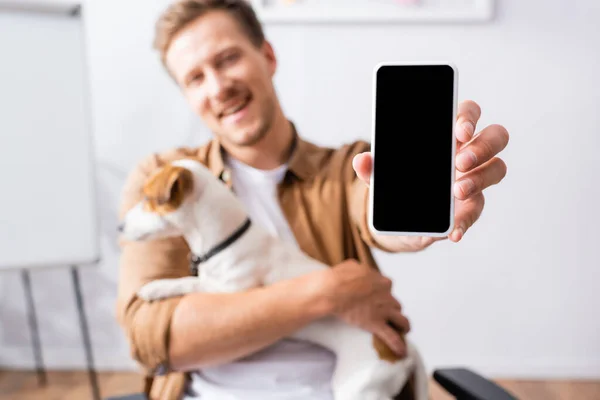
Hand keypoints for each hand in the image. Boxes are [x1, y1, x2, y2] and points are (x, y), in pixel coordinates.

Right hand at [319, 259, 409, 356]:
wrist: (331, 291)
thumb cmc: (338, 278)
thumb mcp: (352, 266)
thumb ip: (361, 269)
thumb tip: (359, 269)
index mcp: (381, 280)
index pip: (387, 288)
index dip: (383, 295)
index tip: (378, 299)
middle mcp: (386, 294)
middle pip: (395, 303)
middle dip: (391, 309)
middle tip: (385, 314)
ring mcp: (383, 310)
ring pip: (401, 319)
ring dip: (401, 324)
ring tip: (402, 330)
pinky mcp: (377, 324)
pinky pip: (392, 337)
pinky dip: (398, 345)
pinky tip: (401, 351)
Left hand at [353, 100, 508, 250]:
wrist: (400, 220)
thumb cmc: (398, 184)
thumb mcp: (381, 176)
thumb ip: (372, 168)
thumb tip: (361, 161)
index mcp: (448, 135)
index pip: (468, 113)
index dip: (469, 117)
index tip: (459, 130)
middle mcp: (468, 152)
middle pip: (495, 136)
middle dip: (482, 146)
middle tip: (460, 161)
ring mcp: (475, 178)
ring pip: (497, 168)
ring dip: (480, 178)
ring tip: (457, 191)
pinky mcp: (472, 207)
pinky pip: (477, 211)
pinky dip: (465, 221)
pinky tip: (454, 230)